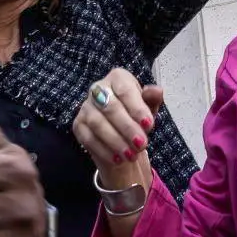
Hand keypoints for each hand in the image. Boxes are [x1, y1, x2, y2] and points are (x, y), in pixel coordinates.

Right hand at [70, 68, 162, 182]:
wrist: (122, 135)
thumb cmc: (137, 116)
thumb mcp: (150, 107)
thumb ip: (153, 99)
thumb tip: (157, 91)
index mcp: (118, 78)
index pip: (125, 90)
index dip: (137, 108)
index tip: (148, 125)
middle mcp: (98, 88)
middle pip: (110, 107)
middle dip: (127, 128)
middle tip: (141, 144)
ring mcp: (85, 106)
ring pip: (98, 123)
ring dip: (116, 141)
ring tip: (131, 155)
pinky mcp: (78, 124)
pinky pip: (88, 138)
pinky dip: (104, 150)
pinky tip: (117, 159)